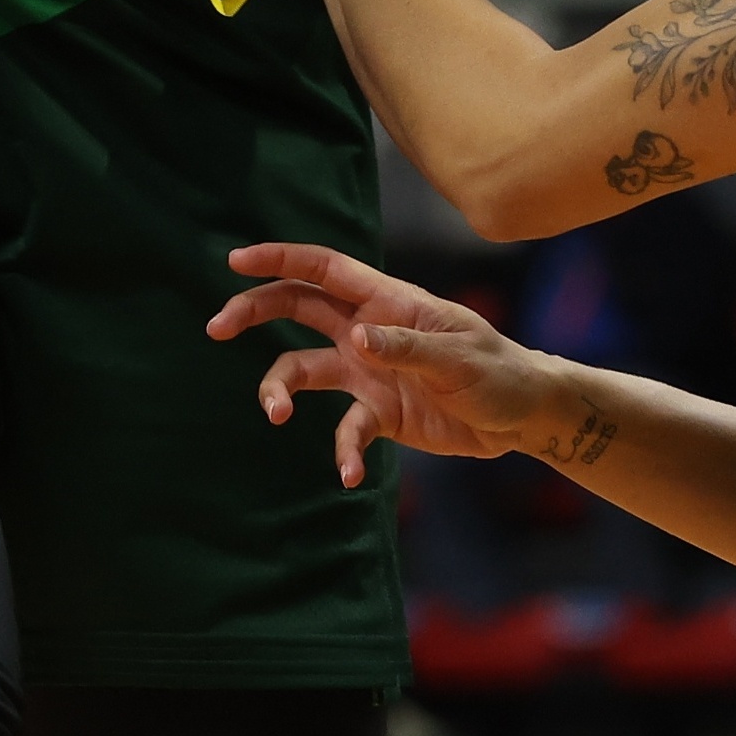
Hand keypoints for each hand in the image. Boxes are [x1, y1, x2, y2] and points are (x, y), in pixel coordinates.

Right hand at [208, 245, 567, 486]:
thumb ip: (406, 346)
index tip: (236, 260)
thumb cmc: (496, 370)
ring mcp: (368, 372)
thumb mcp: (457, 356)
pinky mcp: (377, 413)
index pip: (327, 270)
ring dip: (280, 389)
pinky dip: (341, 452)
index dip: (282, 259)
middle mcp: (368, 331)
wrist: (518, 416)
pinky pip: (343, 430)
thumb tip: (355, 338)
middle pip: (298, 310)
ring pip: (303, 369)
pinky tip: (349, 476)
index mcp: (388, 302)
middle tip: (216, 327)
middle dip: (255, 311)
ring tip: (274, 415)